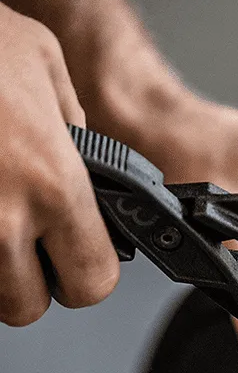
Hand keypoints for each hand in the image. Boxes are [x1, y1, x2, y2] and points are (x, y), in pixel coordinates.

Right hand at [0, 3, 118, 325]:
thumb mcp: (45, 66)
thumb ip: (75, 132)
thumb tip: (87, 169)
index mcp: (53, 184)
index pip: (93, 281)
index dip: (90, 275)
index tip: (82, 260)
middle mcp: (0, 220)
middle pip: (27, 306)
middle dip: (33, 281)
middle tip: (29, 242)